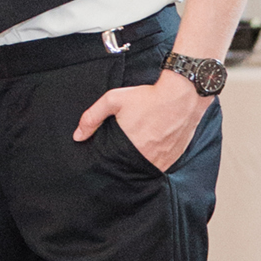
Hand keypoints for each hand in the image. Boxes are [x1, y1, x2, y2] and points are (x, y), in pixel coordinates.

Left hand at [74, 68, 205, 172]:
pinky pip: (162, 164)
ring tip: (140, 147)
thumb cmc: (149, 95)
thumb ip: (92, 118)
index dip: (111, 159)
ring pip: (148, 167)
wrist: (183, 94)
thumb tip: (77, 136)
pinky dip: (157, 159)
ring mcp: (165, 158)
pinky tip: (154, 147)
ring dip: (142, 161)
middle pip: (131, 166)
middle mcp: (149, 156)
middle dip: (126, 160)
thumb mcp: (113, 100)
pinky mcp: (176, 156)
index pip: (115, 164)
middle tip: (125, 147)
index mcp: (131, 146)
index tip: (111, 151)